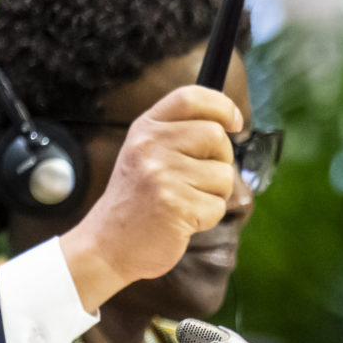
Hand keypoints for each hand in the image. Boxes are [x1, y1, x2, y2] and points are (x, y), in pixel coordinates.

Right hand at [57, 84, 242, 309]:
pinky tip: (182, 220)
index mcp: (145, 129)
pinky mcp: (176, 206)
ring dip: (214, 194)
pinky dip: (207, 218)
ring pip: (224, 174)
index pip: (190, 97)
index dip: (221, 106)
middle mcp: (151, 147)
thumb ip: (178, 133)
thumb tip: (228, 122)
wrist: (108, 244)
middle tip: (201, 178)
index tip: (234, 122)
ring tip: (185, 202)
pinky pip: (217, 206)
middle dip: (221, 159)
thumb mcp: (145, 154)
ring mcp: (162, 176)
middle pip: (216, 136)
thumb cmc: (135, 200)